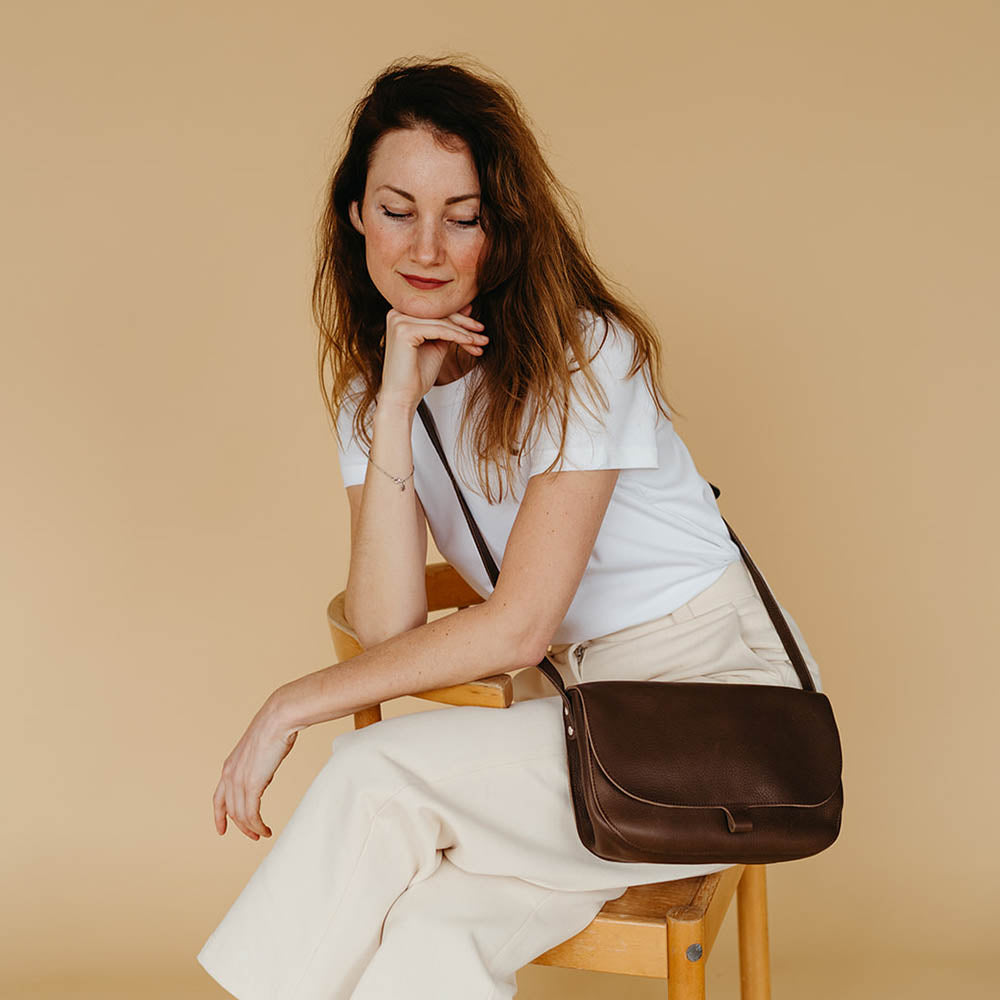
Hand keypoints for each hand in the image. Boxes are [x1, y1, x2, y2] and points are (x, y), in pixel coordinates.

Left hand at [212, 694, 297, 840]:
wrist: (278, 719)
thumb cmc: (274, 729)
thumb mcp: (259, 751)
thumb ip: (257, 766)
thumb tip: (263, 775)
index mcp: (229, 766)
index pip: (219, 798)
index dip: (219, 816)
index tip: (222, 830)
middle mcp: (229, 775)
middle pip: (231, 810)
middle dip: (242, 826)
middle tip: (254, 835)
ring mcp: (239, 781)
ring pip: (241, 815)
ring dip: (251, 828)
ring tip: (262, 834)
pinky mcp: (252, 784)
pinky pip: (251, 813)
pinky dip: (257, 825)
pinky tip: (265, 829)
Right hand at [379, 302, 488, 408]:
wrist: (403, 398)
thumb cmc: (417, 375)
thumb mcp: (437, 344)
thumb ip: (449, 326)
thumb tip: (466, 307)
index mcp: (402, 314)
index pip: (437, 310)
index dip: (460, 319)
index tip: (479, 328)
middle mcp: (397, 313)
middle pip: (440, 313)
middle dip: (465, 325)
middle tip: (483, 334)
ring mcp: (399, 320)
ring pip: (442, 322)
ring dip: (465, 333)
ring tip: (481, 342)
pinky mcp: (404, 330)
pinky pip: (440, 330)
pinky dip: (458, 336)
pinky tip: (470, 343)